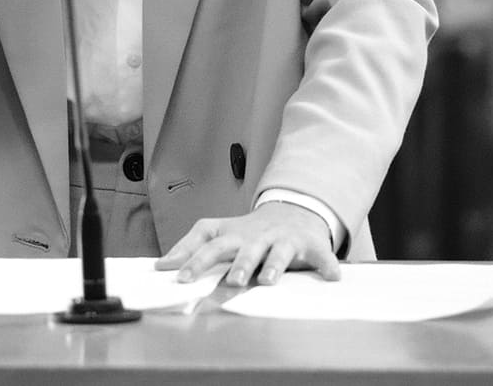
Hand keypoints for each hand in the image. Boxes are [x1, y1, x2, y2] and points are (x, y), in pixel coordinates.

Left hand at [155, 201, 340, 287]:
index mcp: (232, 234)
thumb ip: (190, 246)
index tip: (179, 276)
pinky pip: (321, 255)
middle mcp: (256, 236)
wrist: (290, 211)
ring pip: (278, 253)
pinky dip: (327, 264)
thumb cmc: (248, 230)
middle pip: (245, 249)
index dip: (195, 258)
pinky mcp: (309, 245)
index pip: (210, 244)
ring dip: (274, 266)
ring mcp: (283, 239)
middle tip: (232, 282)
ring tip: (269, 281)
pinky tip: (333, 276)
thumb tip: (159, 265)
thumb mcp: (217, 231)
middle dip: (238, 264)